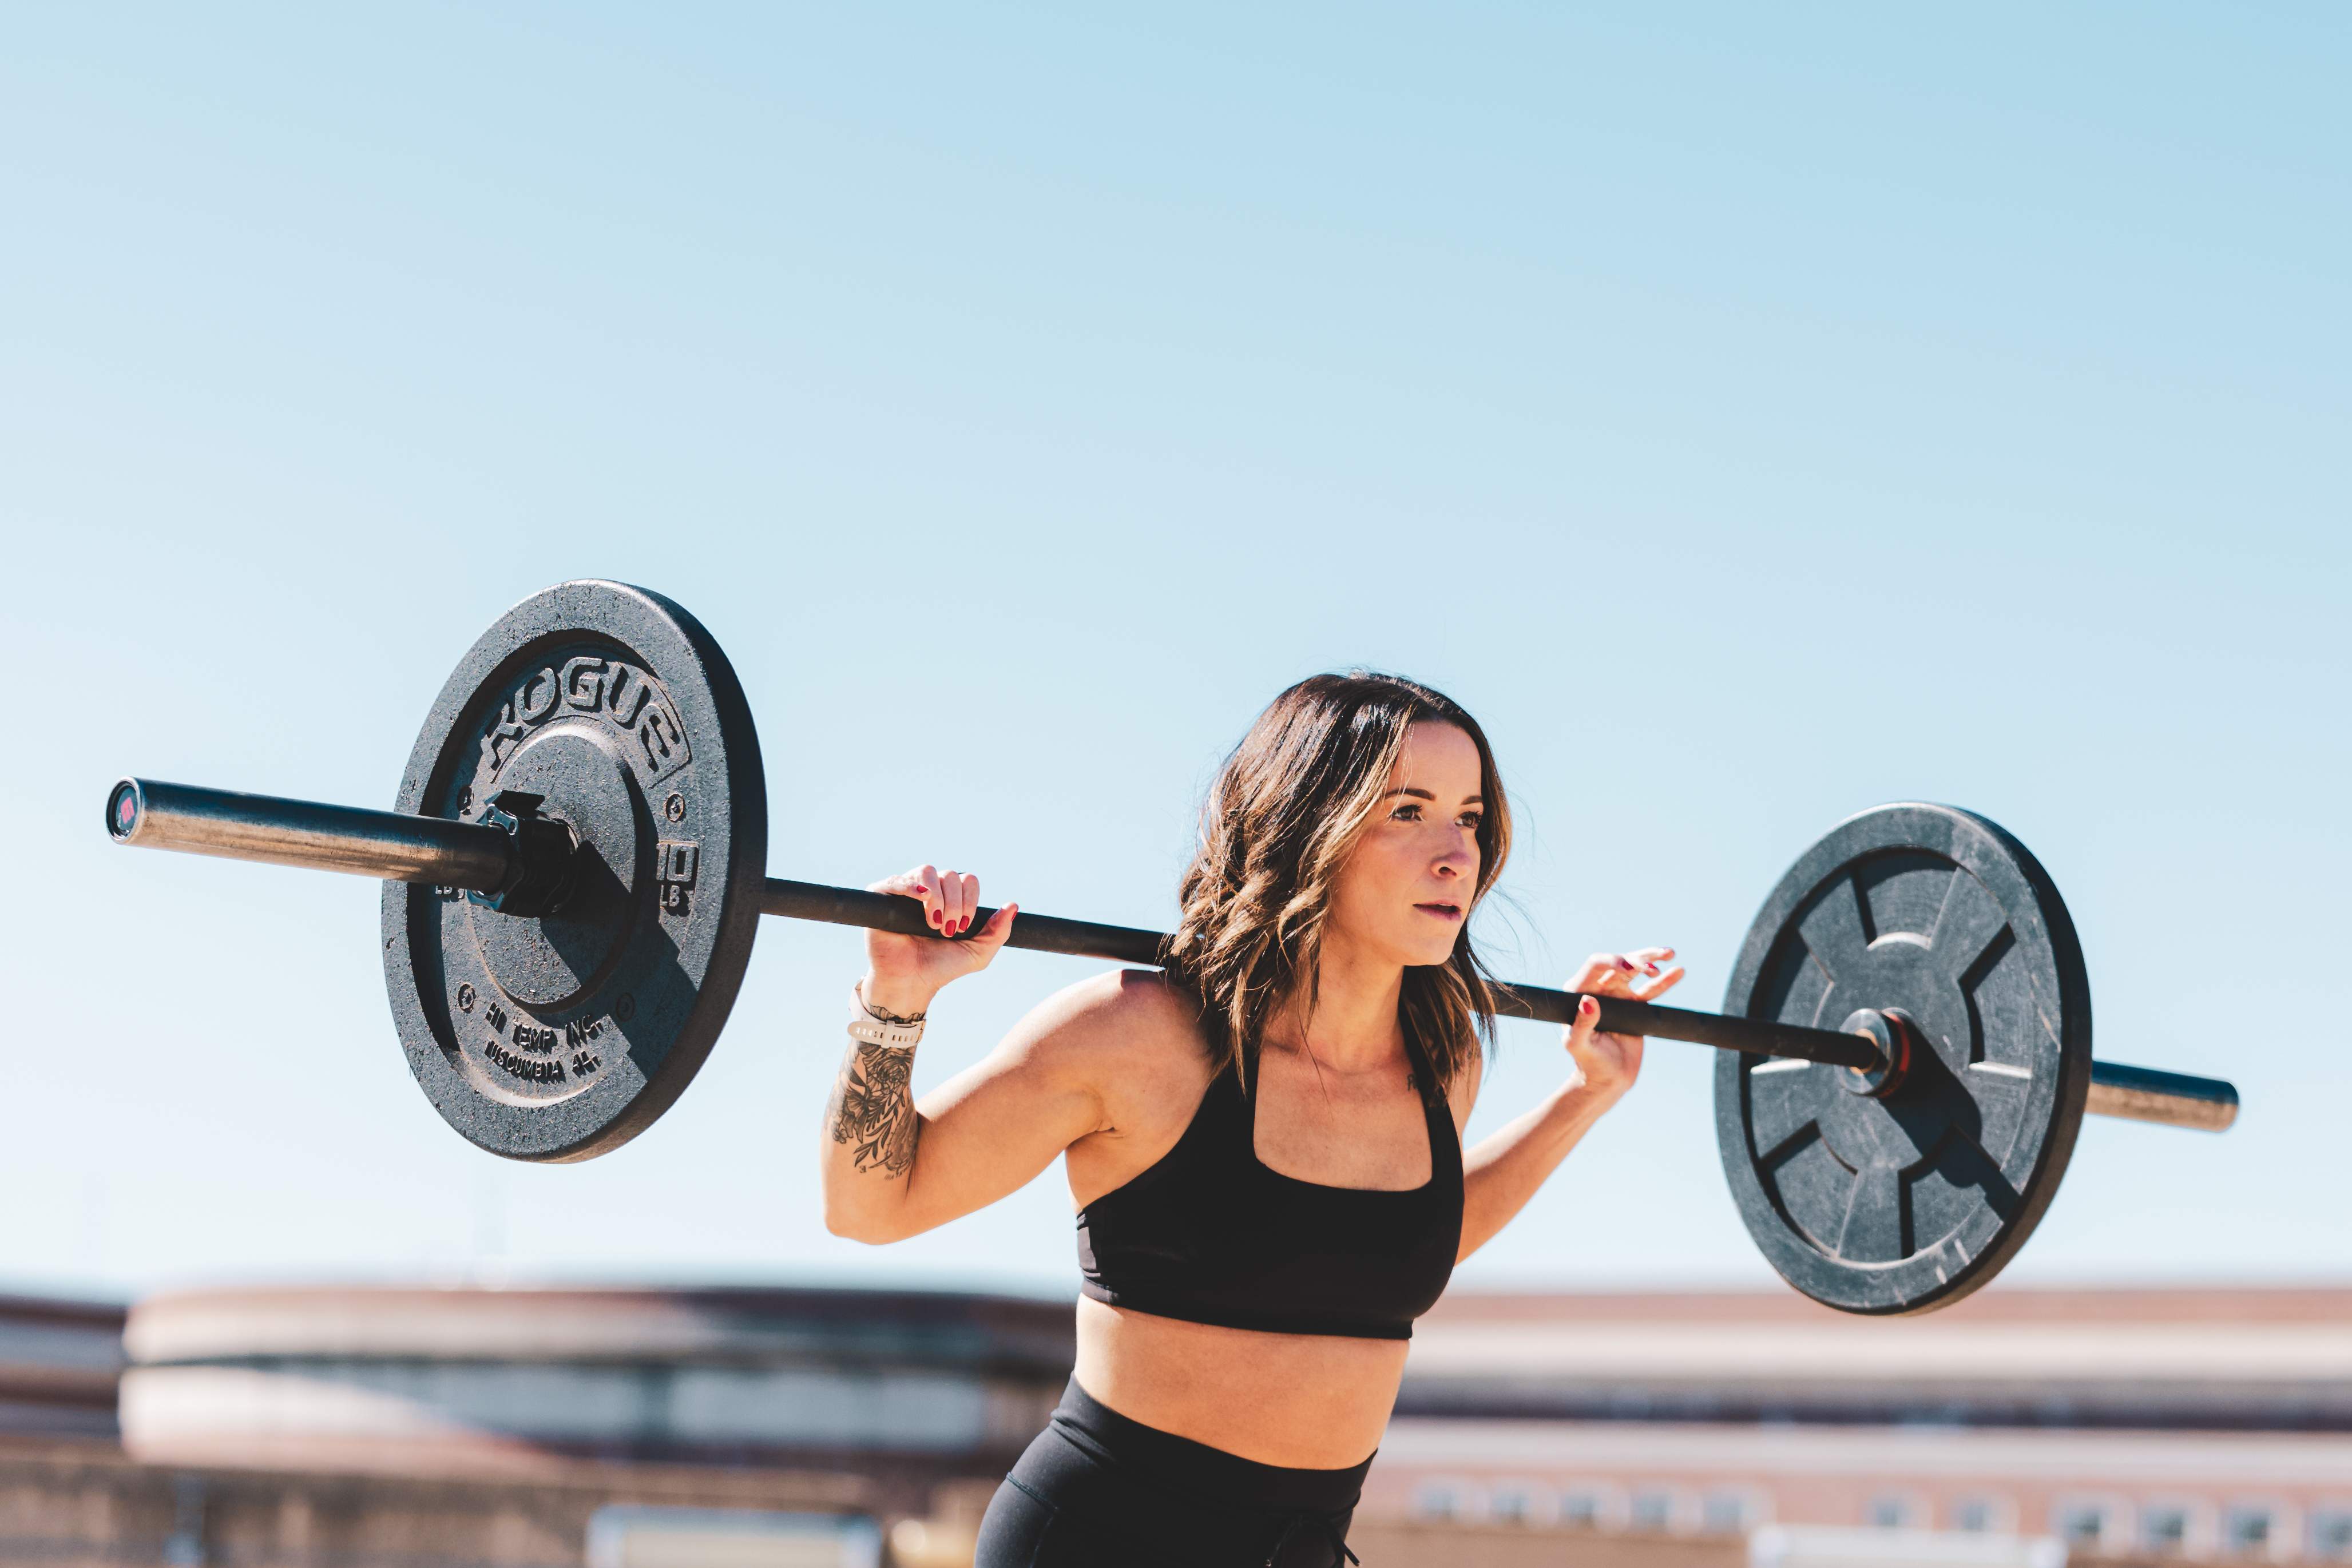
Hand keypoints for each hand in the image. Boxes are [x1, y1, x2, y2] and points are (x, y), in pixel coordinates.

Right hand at [860, 865, 1017, 1016]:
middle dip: (954, 903)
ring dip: (936, 896)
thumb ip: (997, 931)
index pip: (967, 880)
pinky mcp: (882, 899)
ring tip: (933, 922)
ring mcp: (905, 893)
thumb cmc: (941, 967)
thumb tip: (1013, 905)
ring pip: (926, 872)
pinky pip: (895, 880)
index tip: (963, 927)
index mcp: (951, 898)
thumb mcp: (977, 953)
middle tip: (949, 929)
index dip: (969, 900)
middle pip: (949, 875)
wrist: (912, 983)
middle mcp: (929, 891)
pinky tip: (920, 898)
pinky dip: (909, 884)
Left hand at [1564, 947, 1683, 1101]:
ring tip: (1670, 953)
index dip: (1612, 961)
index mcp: (1579, 992)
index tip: (1630, 967)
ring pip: (1636, 971)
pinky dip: (1664, 980)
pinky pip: (1651, 989)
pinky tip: (1678, 971)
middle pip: (1619, 963)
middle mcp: (1598, 989)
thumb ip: (1582, 1024)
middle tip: (1656, 960)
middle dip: (1638, 957)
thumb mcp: (1579, 1044)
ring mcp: (1618, 995)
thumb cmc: (1587, 1062)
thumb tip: (1588, 1001)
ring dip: (1652, 960)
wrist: (1608, 1079)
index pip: (1595, 966)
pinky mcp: (1634, 1006)